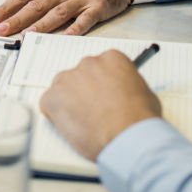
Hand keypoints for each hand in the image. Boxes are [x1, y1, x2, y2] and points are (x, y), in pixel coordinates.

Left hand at [0, 0, 135, 36]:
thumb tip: (21, 10)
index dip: (6, 7)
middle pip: (36, 5)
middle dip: (16, 19)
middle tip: (0, 31)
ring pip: (57, 13)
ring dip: (40, 26)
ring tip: (25, 36)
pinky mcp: (98, 7)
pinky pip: (84, 21)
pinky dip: (73, 30)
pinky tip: (64, 39)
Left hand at [40, 51, 161, 160]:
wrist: (127, 134)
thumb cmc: (139, 116)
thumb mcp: (143, 91)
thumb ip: (127, 85)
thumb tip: (123, 92)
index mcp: (112, 58)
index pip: (101, 67)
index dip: (101, 84)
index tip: (103, 96)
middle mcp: (89, 62)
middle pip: (81, 75)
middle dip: (84, 91)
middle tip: (92, 111)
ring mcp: (69, 78)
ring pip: (63, 87)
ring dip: (69, 101)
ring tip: (81, 121)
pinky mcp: (53, 96)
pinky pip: (49, 103)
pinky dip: (55, 114)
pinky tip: (70, 126)